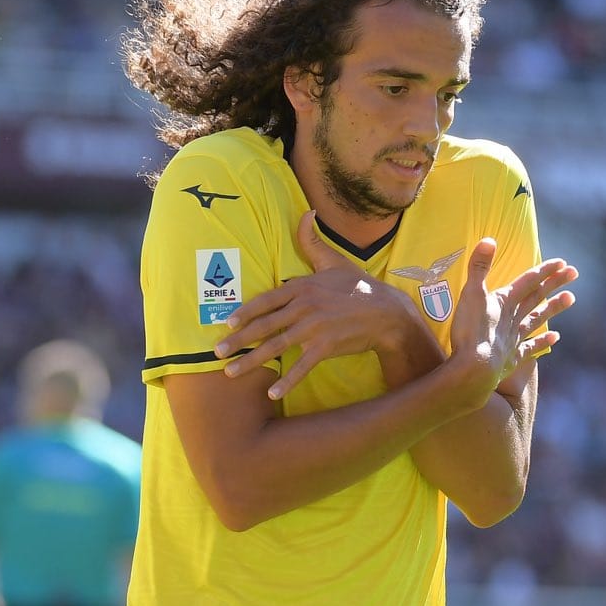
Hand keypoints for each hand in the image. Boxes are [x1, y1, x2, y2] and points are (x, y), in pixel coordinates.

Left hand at [217, 212, 420, 400]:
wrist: (388, 313)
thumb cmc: (359, 287)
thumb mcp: (334, 261)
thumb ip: (312, 241)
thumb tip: (306, 212)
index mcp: (303, 287)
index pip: (266, 300)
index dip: (245, 312)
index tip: (227, 323)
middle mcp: (305, 306)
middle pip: (264, 324)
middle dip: (238, 340)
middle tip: (217, 352)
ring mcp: (314, 327)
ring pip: (276, 346)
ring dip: (251, 361)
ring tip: (231, 372)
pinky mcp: (326, 346)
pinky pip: (302, 366)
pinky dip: (287, 381)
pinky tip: (271, 393)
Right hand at [444, 239, 577, 400]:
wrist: (475, 369)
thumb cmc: (470, 331)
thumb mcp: (470, 294)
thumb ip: (479, 267)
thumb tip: (489, 240)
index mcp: (505, 301)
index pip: (528, 281)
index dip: (544, 271)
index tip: (562, 263)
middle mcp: (514, 318)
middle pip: (537, 297)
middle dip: (555, 283)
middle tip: (574, 273)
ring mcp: (515, 338)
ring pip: (538, 319)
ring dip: (554, 308)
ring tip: (571, 298)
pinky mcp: (512, 358)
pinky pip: (531, 348)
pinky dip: (543, 342)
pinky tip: (556, 338)